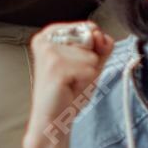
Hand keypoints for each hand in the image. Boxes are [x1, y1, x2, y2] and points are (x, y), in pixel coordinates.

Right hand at [22, 22, 114, 147]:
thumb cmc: (69, 91)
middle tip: (72, 77)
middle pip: (92, 40)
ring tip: (70, 83)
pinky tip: (69, 89)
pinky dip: (85, 83)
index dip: (92, 50)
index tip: (75, 65)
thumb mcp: (91, 63)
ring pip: (92, 57)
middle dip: (89, 63)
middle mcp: (46, 38)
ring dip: (87, 75)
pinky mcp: (55, 67)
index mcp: (51, 33)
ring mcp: (49, 52)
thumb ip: (101, 45)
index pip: (90, 28)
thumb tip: (100, 35)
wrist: (54, 119)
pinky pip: (90, 70)